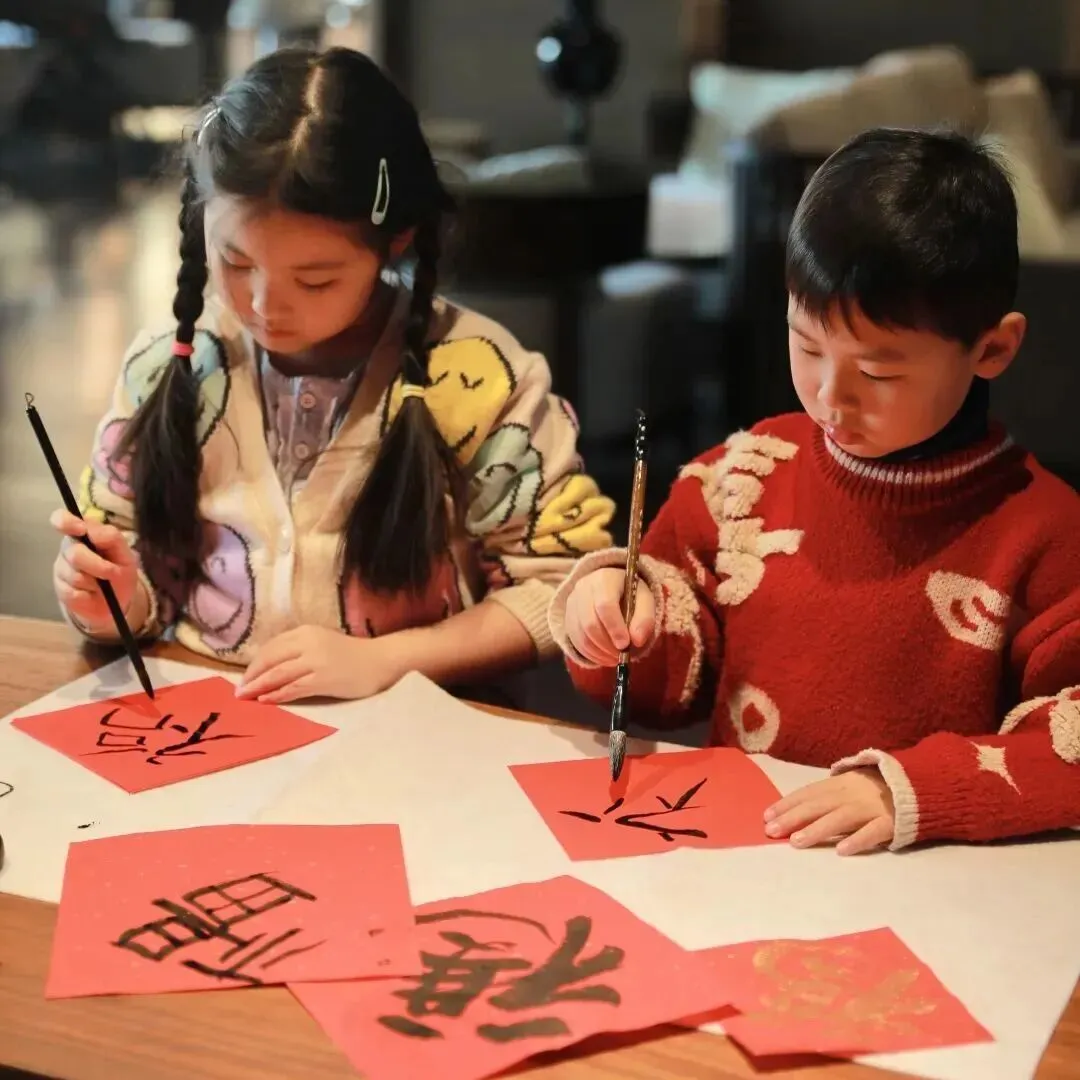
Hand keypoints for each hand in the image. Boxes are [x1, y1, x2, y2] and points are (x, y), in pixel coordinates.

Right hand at [51, 509, 139, 630]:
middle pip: (74, 553)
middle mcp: (68, 548)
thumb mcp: (125, 554)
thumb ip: (112, 538)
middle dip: (96, 565)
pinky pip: (74, 594)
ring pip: (75, 576)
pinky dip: (90, 597)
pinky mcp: (60, 590)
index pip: (62, 519)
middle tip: (111, 572)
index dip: (66, 522)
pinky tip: (94, 595)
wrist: (117, 600)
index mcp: (83, 533)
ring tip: (104, 584)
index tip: (80, 530)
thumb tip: (92, 532)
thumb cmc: (120, 570)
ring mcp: (62, 569)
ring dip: (96, 583)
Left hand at [236, 626, 401, 703]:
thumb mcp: (322, 643)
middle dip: (251, 676)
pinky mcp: (323, 679)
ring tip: (245, 698)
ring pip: (278, 674)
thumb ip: (300, 650)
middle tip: (238, 691)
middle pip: (270, 660)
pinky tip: (266, 701)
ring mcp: (316, 661)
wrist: (382, 660)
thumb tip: (272, 667)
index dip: (255, 663)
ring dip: (258, 687)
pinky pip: (293, 688)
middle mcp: (308, 643)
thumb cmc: (353, 655)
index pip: (271, 647)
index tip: (245, 677)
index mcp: (306, 632)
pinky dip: (277, 695)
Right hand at [564, 567, 655, 665]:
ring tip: (615, 657)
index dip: (615, 628)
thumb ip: (645, 619)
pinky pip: (576, 641)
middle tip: (621, 655)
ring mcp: (572, 603)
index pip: (605, 605)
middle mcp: (583, 587)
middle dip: (607, 644)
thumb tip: (637, 640)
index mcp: (605, 579)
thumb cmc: (631, 594)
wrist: (613, 588)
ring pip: (581, 635)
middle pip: (590, 623)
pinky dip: (591, 654)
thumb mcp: (645, 600)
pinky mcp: (568, 617)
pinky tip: (605, 656)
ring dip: (599, 652)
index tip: (625, 644)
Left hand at [764, 769, 895, 855]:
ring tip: (797, 842)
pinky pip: (873, 832)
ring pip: (841, 818)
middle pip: (818, 805)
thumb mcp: (851, 784)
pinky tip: (842, 850)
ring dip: (817, 829)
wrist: (921, 786)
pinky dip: (858, 840)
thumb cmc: (878, 788)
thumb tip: (795, 808)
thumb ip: (828, 795)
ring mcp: (872, 808)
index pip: (809, 793)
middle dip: (793, 817)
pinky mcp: (891, 823)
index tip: (767, 816)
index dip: (787, 804)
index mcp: (841, 783)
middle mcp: (853, 793)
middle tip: (771, 831)